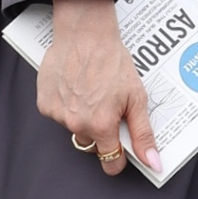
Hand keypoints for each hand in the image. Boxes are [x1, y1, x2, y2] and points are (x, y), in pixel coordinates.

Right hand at [38, 0, 156, 174]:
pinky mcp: (45, 104)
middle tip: (108, 107)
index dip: (119, 158)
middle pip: (92, 145)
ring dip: (83, 119)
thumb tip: (153, 163)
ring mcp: (58, 115)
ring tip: (92, 93)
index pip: (110, 163)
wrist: (85, 34)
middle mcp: (76, 124)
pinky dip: (67, 106)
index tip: (122, 150)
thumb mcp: (136, 98)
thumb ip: (143, 134)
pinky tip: (76, 88)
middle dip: (102, 132)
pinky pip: (59, 116)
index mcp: (101, 126)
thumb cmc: (112, 61)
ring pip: (75, 129)